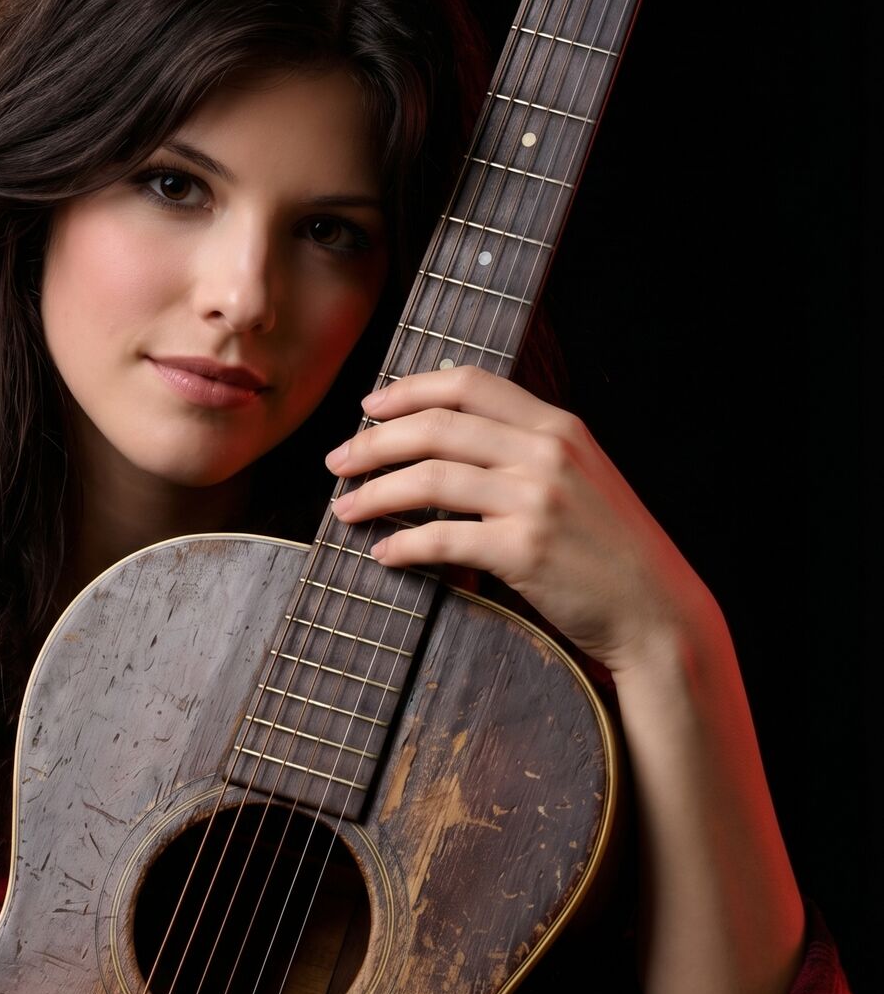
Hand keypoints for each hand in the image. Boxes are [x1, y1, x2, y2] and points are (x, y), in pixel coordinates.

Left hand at [325, 367, 714, 675]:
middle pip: (438, 427)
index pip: (469, 384)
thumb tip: (447, 444)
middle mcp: (547, 453)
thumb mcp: (580, 477)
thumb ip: (525, 451)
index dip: (409, 389)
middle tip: (337, 462)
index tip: (369, 406)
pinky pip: (442, 538)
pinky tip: (383, 554)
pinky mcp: (524, 550)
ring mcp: (537, 500)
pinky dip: (402, 546)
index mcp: (559, 426)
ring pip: (430, 479)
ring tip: (345, 509)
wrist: (656, 610)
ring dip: (375, 493)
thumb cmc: (609, 551)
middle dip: (374, 443)